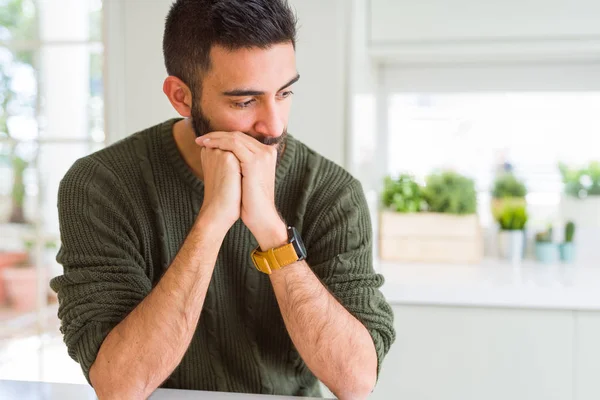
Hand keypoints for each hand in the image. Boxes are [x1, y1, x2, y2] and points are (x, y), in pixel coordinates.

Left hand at [196, 132, 286, 249]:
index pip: (243, 138)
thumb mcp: (247, 177)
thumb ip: (241, 163)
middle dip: (217, 135)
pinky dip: (218, 142)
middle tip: (201, 138)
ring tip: (201, 141)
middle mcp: (268, 151)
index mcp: (267, 154)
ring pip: (234, 137)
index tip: (207, 140)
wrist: (260, 216)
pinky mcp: (255, 160)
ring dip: (215, 137)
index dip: (224, 137)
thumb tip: (223, 154)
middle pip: (239, 135)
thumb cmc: (251, 200)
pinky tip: (206, 145)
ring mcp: (263, 155)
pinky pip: (233, 144)